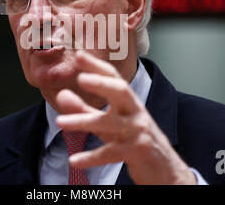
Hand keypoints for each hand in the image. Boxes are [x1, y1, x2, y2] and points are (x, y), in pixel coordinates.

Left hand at [55, 51, 195, 184]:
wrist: (164, 168)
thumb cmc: (133, 140)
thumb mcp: (107, 123)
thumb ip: (83, 109)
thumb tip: (62, 94)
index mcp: (128, 101)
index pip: (113, 78)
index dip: (96, 66)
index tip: (79, 55)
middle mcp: (135, 112)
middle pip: (121, 91)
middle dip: (101, 83)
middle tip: (81, 78)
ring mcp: (138, 132)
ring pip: (110, 123)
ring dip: (83, 121)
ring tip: (60, 122)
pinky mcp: (138, 152)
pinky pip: (112, 153)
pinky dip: (92, 157)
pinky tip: (74, 160)